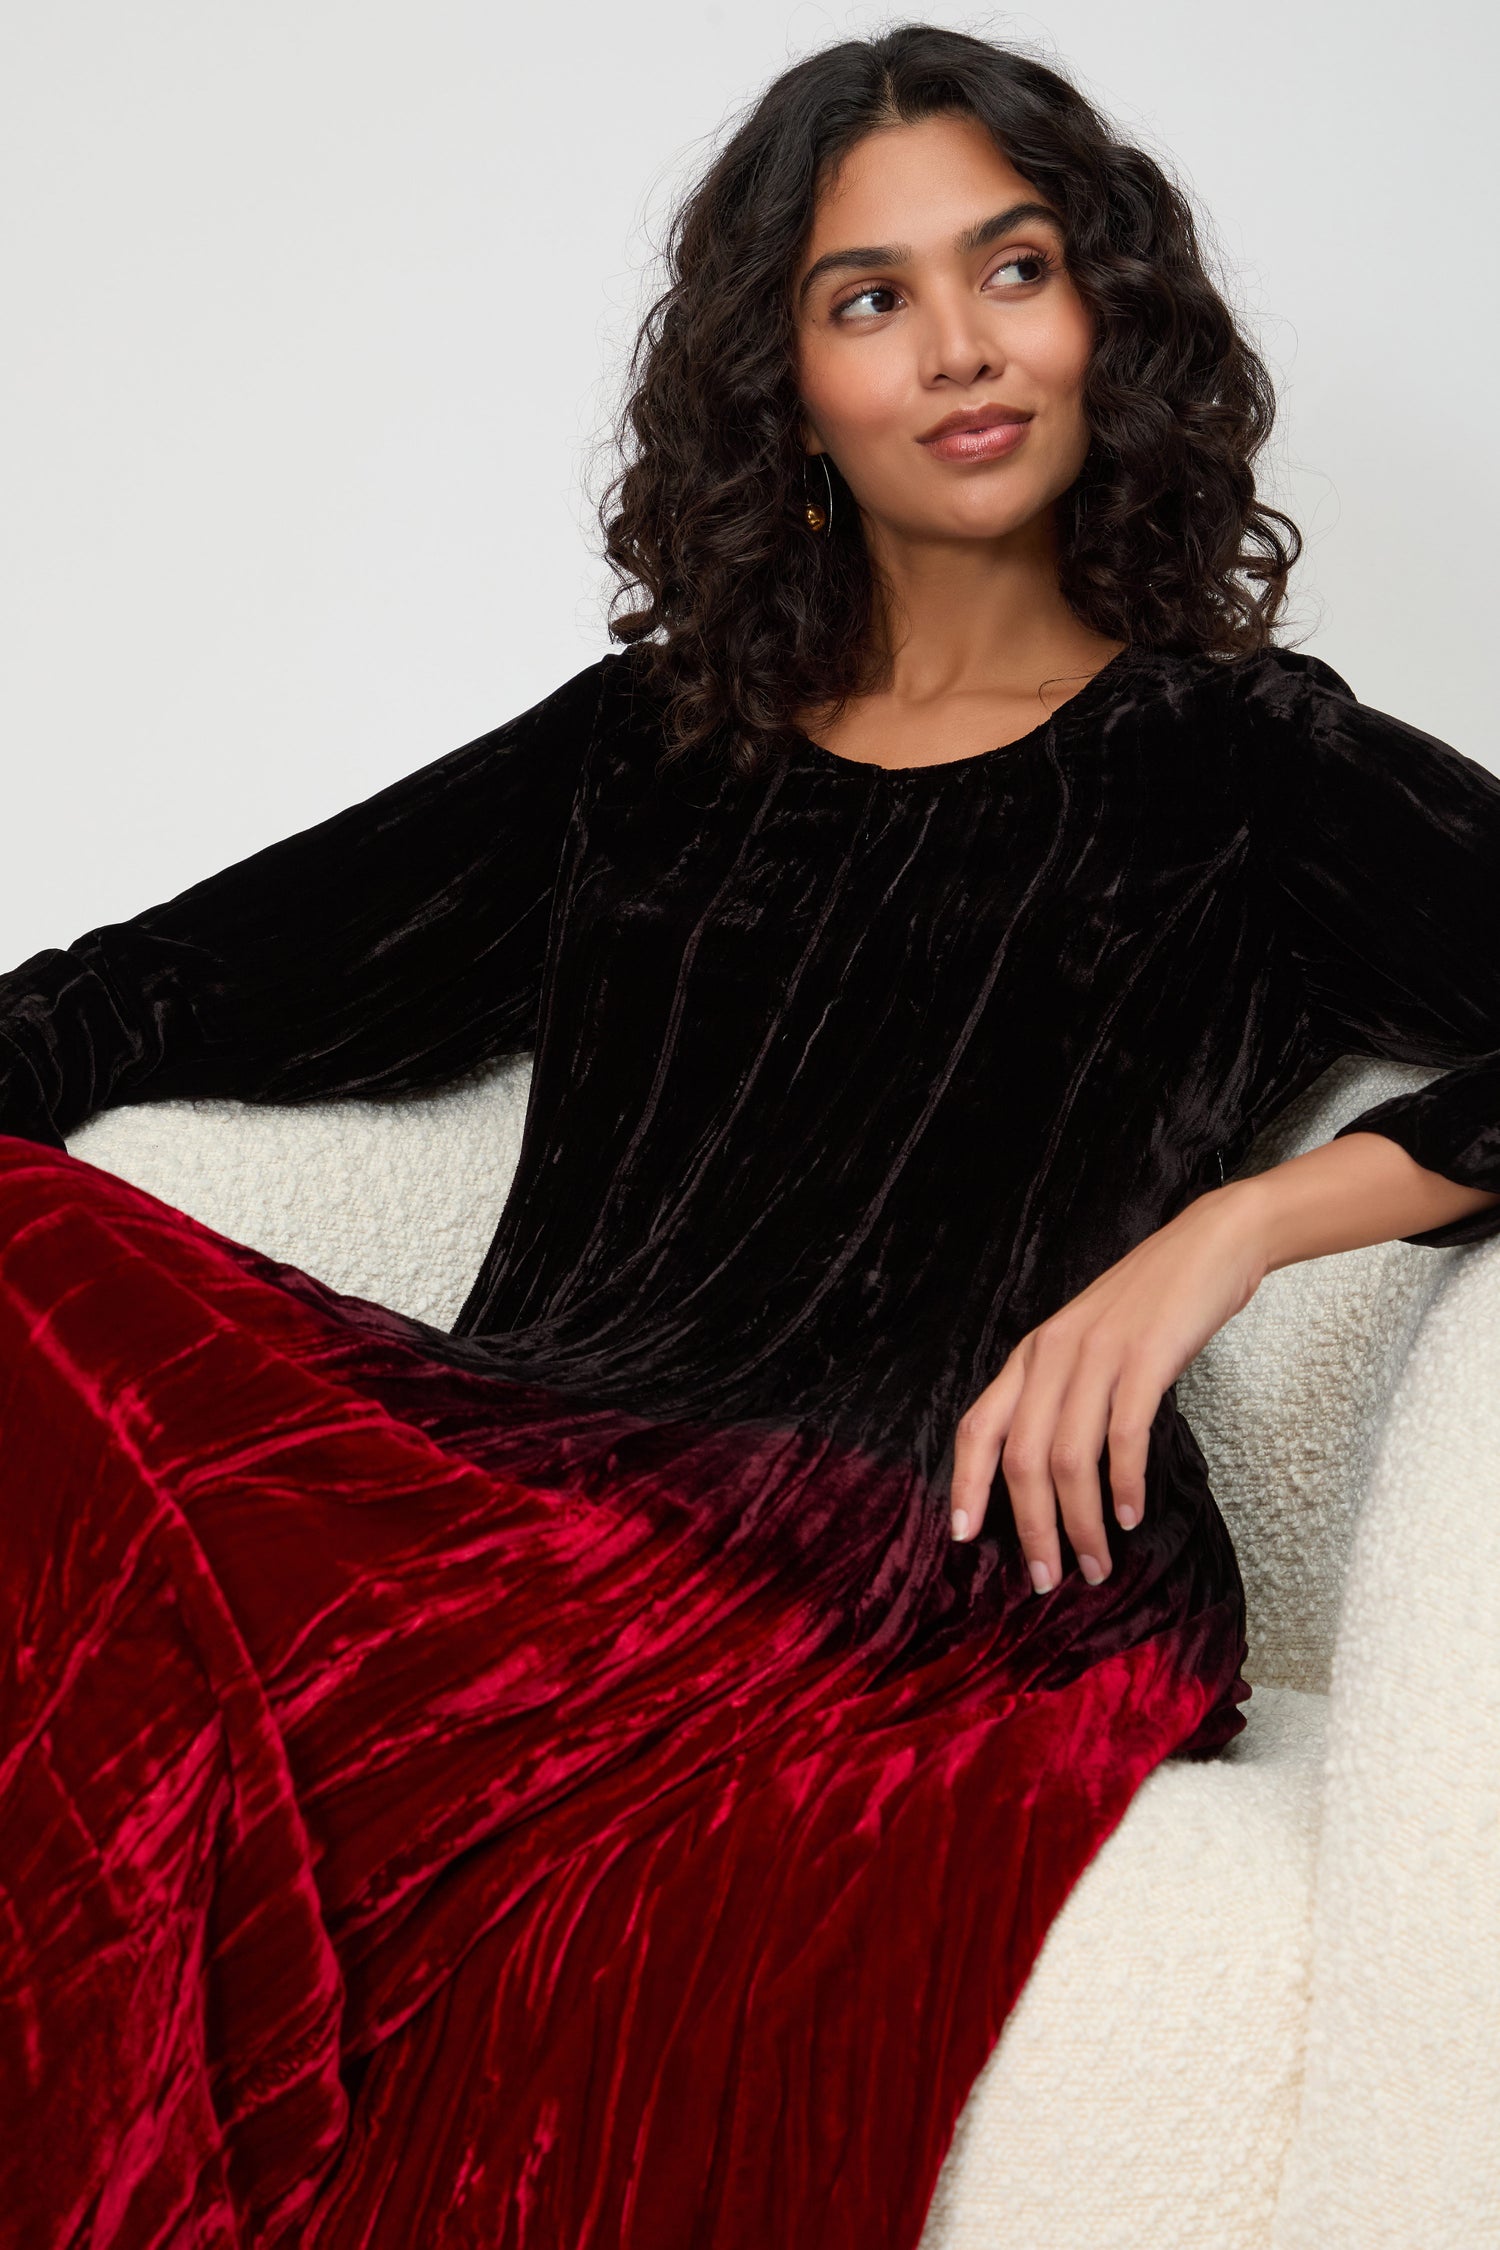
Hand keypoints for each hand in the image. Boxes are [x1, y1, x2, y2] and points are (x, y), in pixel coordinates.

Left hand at [948, 1183, 1268, 1592]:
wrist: (1209, 1244)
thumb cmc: (1149, 1305)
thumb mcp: (1086, 1344)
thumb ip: (1062, 1394)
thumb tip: (1047, 1471)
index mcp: (1031, 1356)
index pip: (977, 1426)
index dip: (964, 1485)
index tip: (962, 1538)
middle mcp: (1051, 1355)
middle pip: (1021, 1458)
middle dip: (1030, 1528)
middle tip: (1046, 1578)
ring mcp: (1097, 1354)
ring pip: (1069, 1457)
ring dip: (1081, 1522)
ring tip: (1096, 1564)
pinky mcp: (1145, 1357)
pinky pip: (1123, 1434)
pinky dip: (1125, 1484)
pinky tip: (1132, 1516)